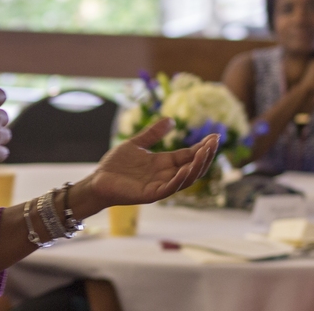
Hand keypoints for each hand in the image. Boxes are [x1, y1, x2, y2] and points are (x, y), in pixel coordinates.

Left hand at [84, 118, 218, 209]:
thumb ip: (152, 134)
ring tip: (205, 152)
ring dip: (197, 166)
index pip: (189, 155)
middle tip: (214, 142)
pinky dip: (179, 180)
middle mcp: (165, 175)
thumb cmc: (115, 165)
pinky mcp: (151, 195)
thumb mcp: (136, 144)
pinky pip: (170, 188)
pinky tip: (186, 169)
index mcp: (164, 163)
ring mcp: (160, 186)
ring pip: (186, 179)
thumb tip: (171, 120)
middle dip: (205, 155)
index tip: (215, 136)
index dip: (202, 147)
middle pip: (193, 167)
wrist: (97, 181)